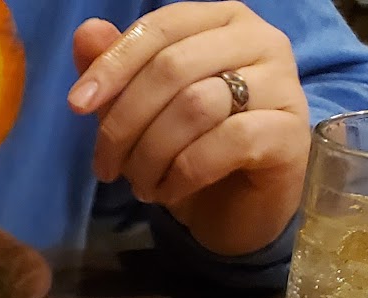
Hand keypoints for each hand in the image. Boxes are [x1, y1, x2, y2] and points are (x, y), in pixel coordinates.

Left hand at [69, 2, 310, 255]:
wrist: (237, 207)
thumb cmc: (190, 147)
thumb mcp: (142, 110)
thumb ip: (117, 69)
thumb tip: (86, 32)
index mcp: (222, 21)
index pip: (161, 27)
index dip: (114, 65)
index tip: (77, 105)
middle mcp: (260, 40)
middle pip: (173, 67)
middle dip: (125, 122)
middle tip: (106, 167)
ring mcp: (283, 84)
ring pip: (196, 105)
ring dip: (152, 154)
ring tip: (140, 184)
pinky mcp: (290, 133)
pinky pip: (227, 143)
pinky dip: (184, 173)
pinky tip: (169, 192)